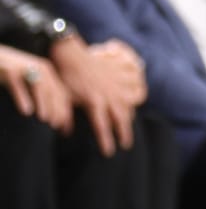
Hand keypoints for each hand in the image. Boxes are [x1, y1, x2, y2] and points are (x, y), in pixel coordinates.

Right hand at [0, 43, 72, 130]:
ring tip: (45, 120)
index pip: (61, 94)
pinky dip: (23, 98)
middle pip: (53, 91)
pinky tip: (26, 111)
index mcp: (49, 72)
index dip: (65, 111)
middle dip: (57, 109)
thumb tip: (52, 118)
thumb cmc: (14, 74)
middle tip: (55, 125)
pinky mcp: (11, 71)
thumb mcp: (31, 83)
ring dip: (44, 104)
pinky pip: (18, 86)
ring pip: (40, 87)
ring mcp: (27, 68)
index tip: (65, 129)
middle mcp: (42, 68)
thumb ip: (42, 97)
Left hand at [52, 35, 141, 154]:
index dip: (106, 140)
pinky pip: (134, 83)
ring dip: (130, 115)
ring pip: (130, 102)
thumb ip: (64, 116)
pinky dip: (137, 90)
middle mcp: (109, 93)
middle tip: (126, 145)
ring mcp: (116, 82)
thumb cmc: (65, 77)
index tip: (109, 153)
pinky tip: (134, 99)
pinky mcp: (118, 73)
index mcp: (95, 101)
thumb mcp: (64, 98)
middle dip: (125, 133)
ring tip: (128, 125)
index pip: (102, 126)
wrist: (70, 54)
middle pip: (122, 117)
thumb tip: (64, 133)